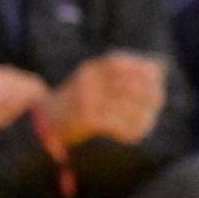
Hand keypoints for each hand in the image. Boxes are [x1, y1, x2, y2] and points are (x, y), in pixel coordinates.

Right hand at [49, 52, 163, 148]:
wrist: (41, 123)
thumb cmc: (74, 105)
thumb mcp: (92, 83)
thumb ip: (118, 77)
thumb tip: (158, 67)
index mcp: (89, 68)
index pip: (120, 61)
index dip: (141, 67)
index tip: (157, 76)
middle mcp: (87, 79)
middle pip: (126, 83)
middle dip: (147, 93)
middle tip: (157, 104)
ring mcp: (85, 97)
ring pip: (124, 105)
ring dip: (141, 116)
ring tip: (146, 123)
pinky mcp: (84, 117)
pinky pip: (114, 123)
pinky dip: (127, 130)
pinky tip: (132, 136)